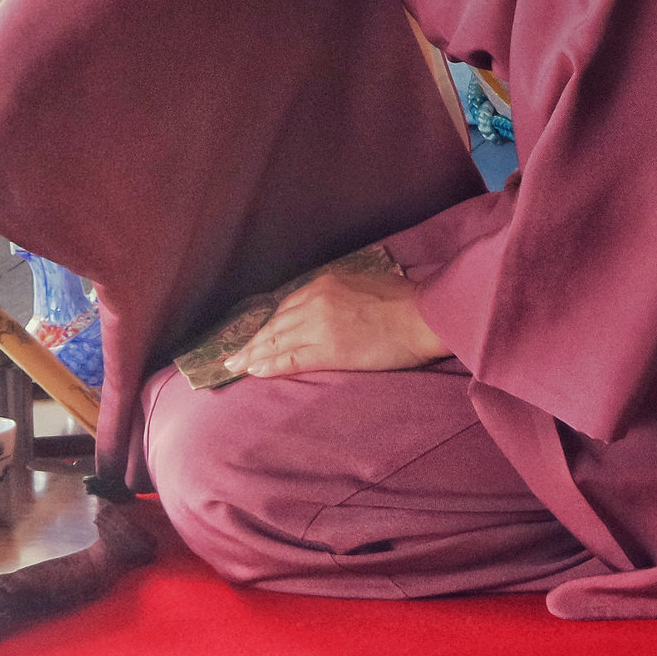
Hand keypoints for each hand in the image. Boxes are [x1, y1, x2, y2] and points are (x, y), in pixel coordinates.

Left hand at [221, 269, 446, 377]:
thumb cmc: (404, 301)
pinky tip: (255, 371)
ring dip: (253, 355)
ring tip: (235, 366)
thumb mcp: (363, 285)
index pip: (286, 307)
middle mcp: (315, 302)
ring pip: (275, 342)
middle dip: (253, 342)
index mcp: (324, 284)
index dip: (269, 325)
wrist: (424, 315)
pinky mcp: (326, 350)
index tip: (256, 335)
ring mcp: (318, 326)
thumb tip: (328, 311)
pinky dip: (269, 365)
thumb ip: (338, 296)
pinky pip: (289, 359)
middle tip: (232, 355)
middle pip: (275, 325)